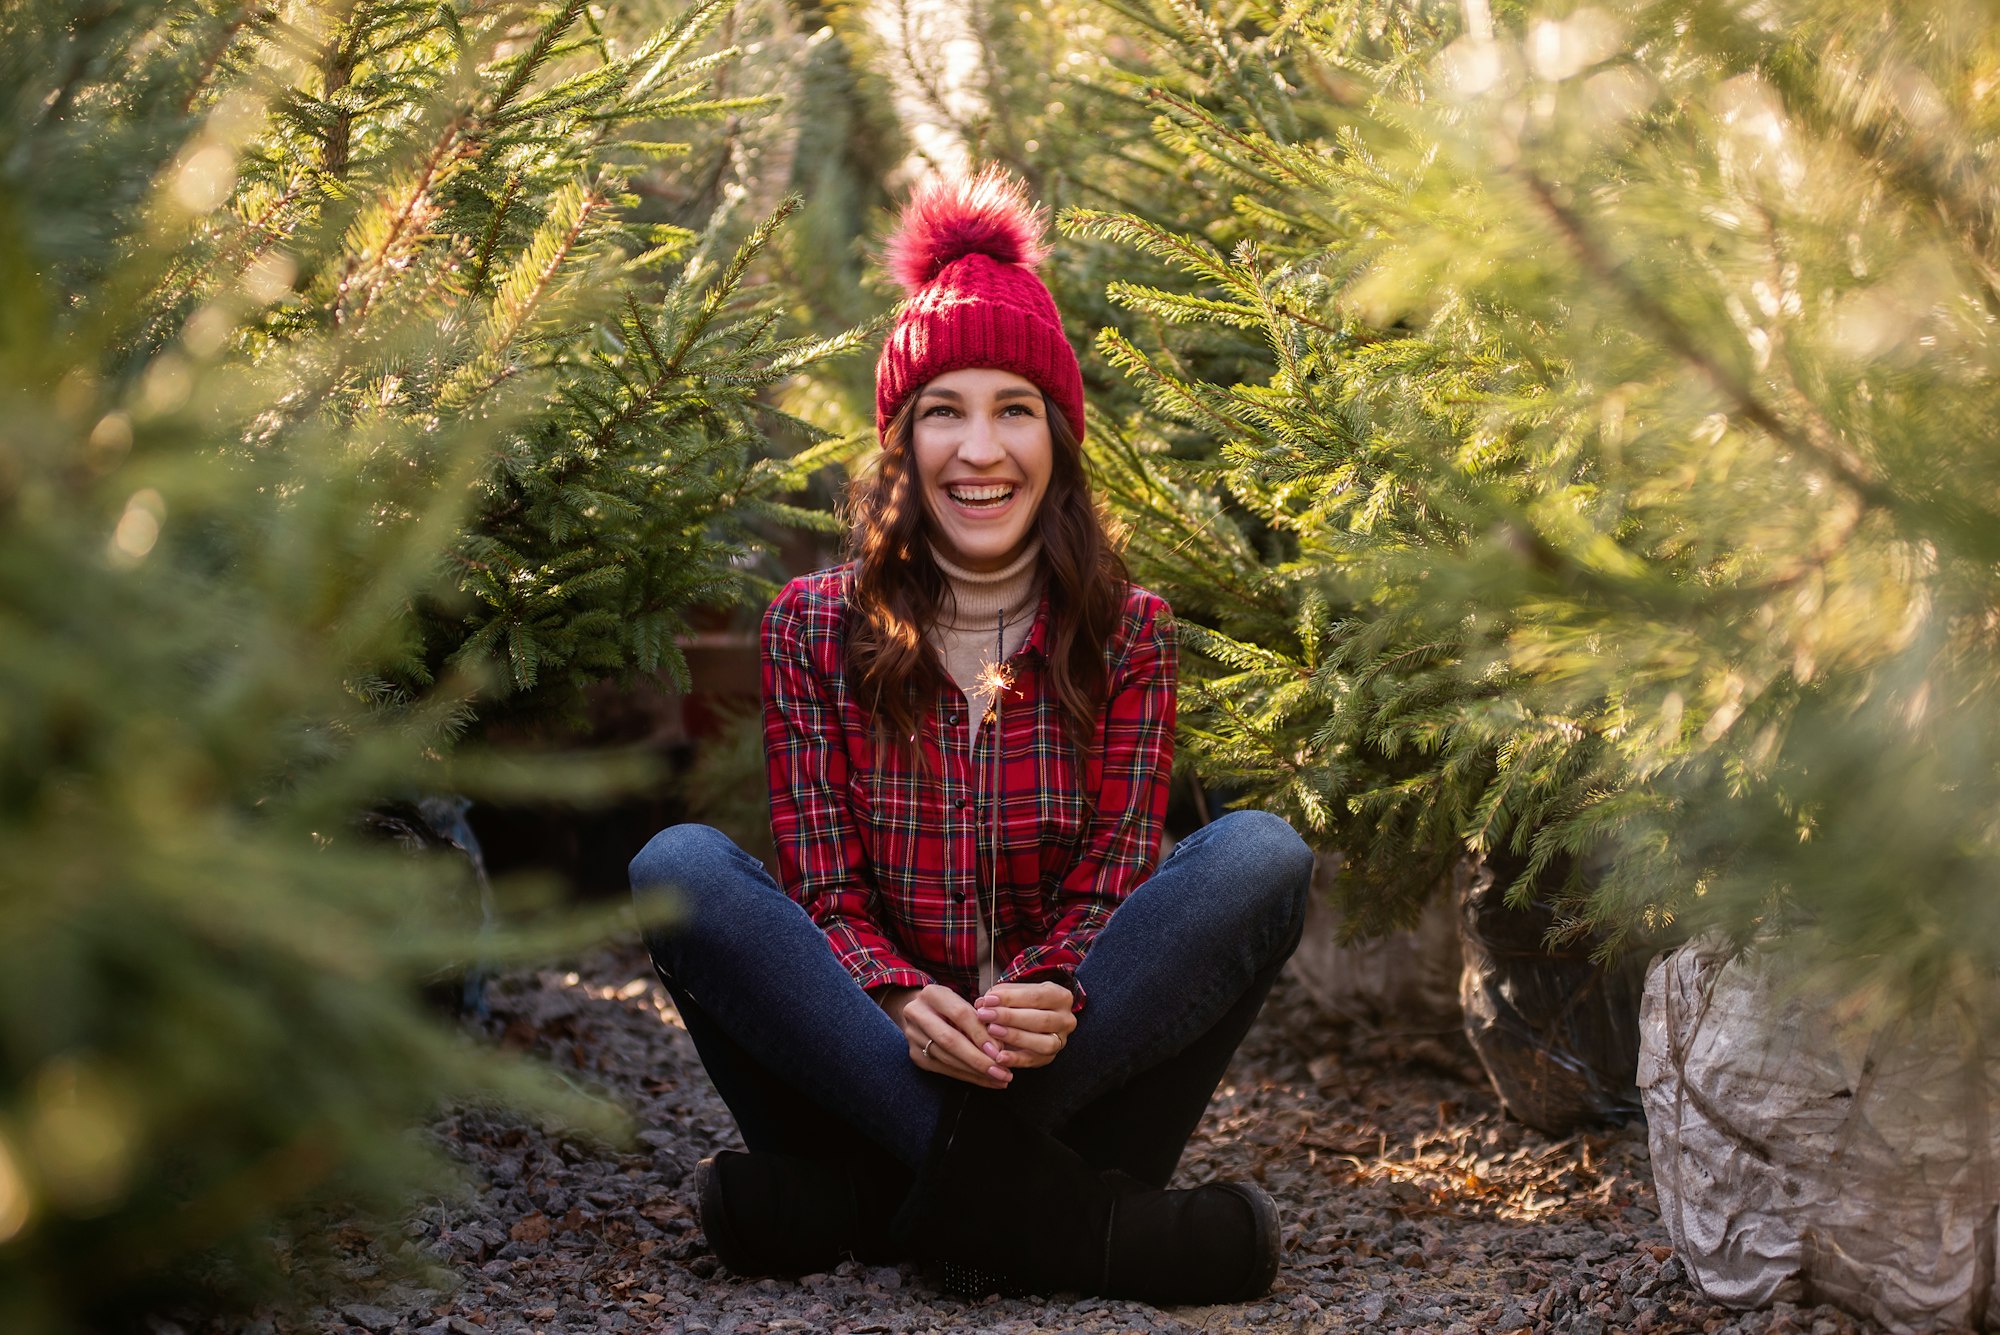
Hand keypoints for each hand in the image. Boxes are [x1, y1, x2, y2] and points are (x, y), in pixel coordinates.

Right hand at [880, 984, 1011, 1087]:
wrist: (920, 1011)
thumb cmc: (949, 1006)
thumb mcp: (963, 1002)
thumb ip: (979, 1020)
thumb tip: (998, 1048)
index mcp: (932, 994)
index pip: (959, 1014)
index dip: (980, 1033)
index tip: (999, 1050)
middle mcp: (917, 1014)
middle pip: (950, 1040)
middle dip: (978, 1059)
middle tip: (1001, 1071)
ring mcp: (914, 1036)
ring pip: (947, 1058)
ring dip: (976, 1072)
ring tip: (999, 1078)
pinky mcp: (915, 1055)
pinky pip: (944, 1070)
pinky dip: (968, 1076)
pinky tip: (986, 1080)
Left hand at [974, 981, 1076, 1070]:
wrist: (1034, 1017)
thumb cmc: (1023, 1001)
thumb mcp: (1017, 992)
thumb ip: (1001, 995)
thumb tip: (982, 1003)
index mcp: (1061, 997)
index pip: (1036, 997)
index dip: (1010, 998)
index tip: (987, 1000)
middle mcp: (1066, 1020)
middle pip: (1041, 1020)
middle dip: (1009, 1017)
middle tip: (985, 1015)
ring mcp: (1061, 1041)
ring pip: (1043, 1043)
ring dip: (1015, 1037)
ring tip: (991, 1031)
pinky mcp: (1050, 1057)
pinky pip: (1034, 1061)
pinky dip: (1016, 1059)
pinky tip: (999, 1056)